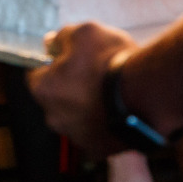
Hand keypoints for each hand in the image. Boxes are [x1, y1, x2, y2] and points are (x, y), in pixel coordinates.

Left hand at [28, 22, 136, 154]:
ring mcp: (76, 137)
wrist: (146, 94)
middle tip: (92, 74)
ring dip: (86, 107)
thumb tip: (52, 42)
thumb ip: (62, 37)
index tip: (67, 58)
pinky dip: (102, 123)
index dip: (52, 64)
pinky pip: (95, 133)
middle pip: (55, 99)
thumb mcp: (84, 32)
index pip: (36, 74)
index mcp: (44, 89)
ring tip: (108, 92)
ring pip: (75, 118)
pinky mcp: (98, 149)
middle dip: (68, 88)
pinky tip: (117, 109)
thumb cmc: (111, 62)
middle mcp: (54, 118)